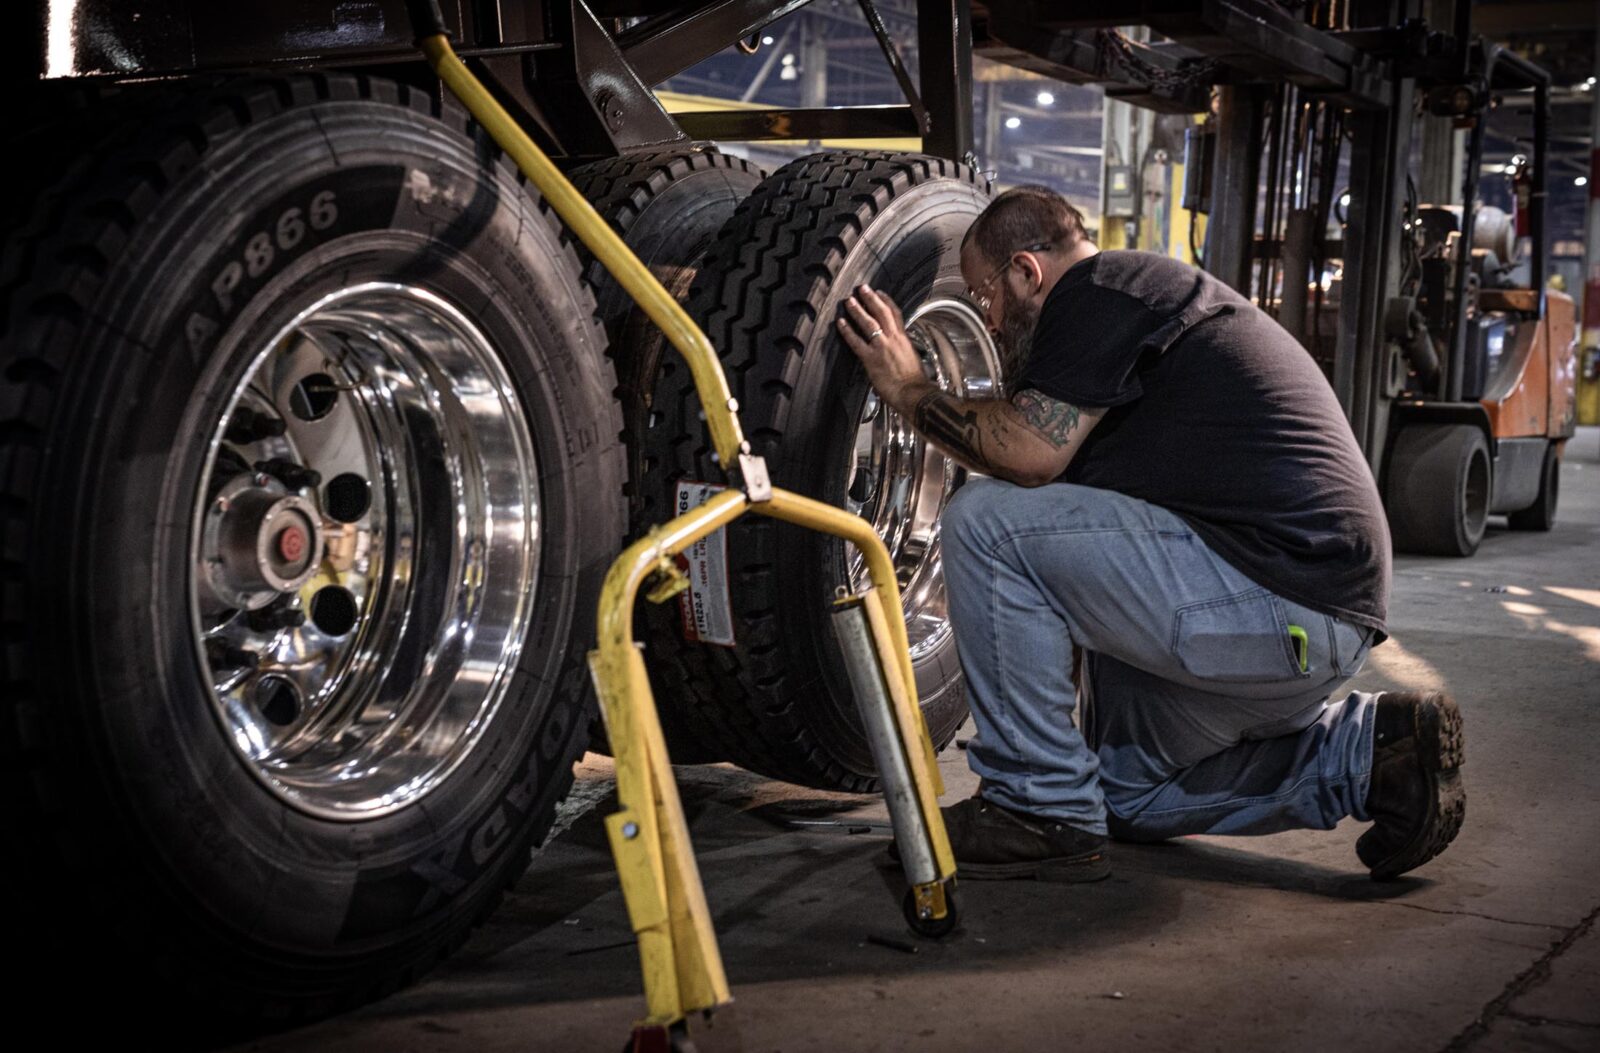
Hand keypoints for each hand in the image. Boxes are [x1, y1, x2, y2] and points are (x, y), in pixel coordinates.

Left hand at [835, 285, 925, 401]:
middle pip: (881, 312)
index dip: (887, 301)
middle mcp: (893, 339)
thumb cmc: (915, 382)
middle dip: (871, 298)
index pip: (895, 314)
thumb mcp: (911, 359)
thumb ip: (902, 350)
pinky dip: (847, 331)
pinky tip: (840, 323)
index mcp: (904, 339)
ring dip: (858, 310)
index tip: (880, 293)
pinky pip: (856, 342)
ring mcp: (881, 347)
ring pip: (869, 323)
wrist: (915, 393)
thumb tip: (898, 350)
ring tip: (849, 300)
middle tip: (862, 288)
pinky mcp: (871, 359)